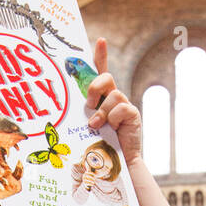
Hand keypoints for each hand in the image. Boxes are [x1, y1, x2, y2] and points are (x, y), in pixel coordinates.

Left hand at [85, 38, 141, 165]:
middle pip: (106, 78)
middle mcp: (113, 98)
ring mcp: (124, 105)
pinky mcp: (132, 114)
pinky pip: (121, 107)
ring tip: (97, 126)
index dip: (101, 55)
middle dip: (95, 87)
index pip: (101, 72)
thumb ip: (83, 113)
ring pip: (113, 94)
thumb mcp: (85, 126)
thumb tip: (72, 107)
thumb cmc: (97, 146)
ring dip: (102, 111)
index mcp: (101, 98)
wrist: (116, 164)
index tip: (101, 40)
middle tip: (89, 103)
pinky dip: (113, 118)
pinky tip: (113, 128)